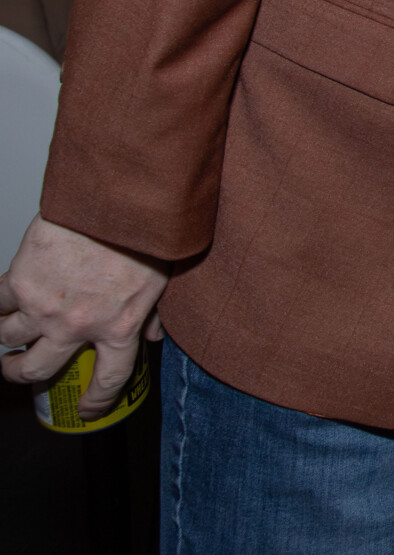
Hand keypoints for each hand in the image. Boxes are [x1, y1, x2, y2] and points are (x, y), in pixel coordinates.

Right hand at [0, 217, 169, 417]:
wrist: (116, 196)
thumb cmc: (145, 230)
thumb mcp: (164, 279)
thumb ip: (154, 313)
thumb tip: (154, 335)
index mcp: (121, 326)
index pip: (109, 379)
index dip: (96, 401)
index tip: (86, 410)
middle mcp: (78, 324)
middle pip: (37, 369)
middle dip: (22, 374)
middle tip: (19, 369)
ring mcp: (45, 306)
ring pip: (9, 338)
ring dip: (5, 338)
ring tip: (8, 331)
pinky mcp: (20, 280)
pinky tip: (1, 299)